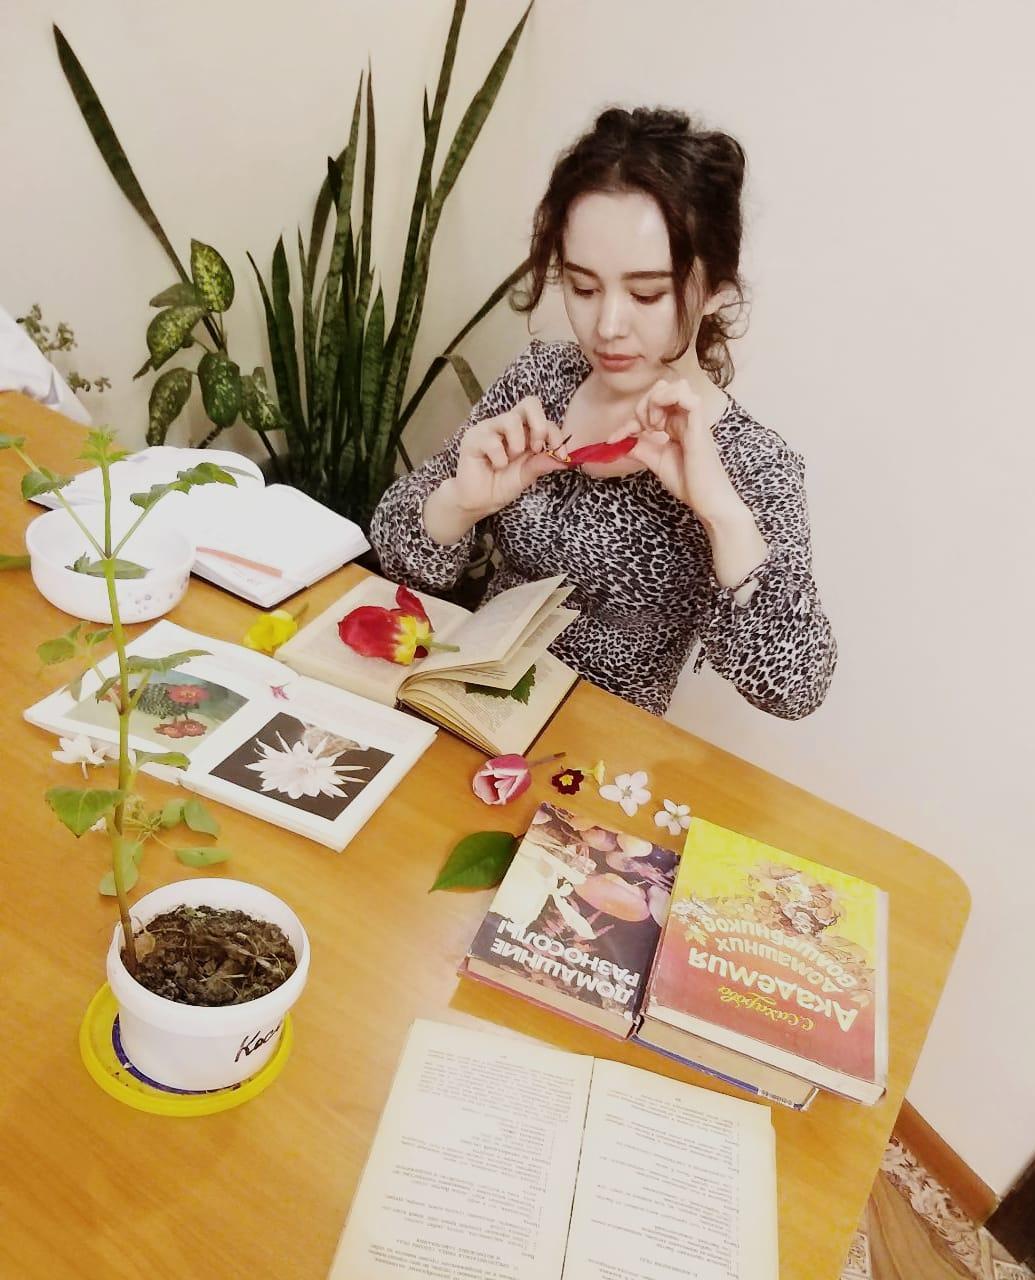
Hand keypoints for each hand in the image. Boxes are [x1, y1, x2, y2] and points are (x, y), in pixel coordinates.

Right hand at [452, 397, 567, 516]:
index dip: (556, 435)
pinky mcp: (473, 438)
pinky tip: (494, 466)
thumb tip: (566, 460)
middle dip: (540, 426)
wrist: (478, 502)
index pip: (545, 419)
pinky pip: (492, 441)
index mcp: (523, 431)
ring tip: (510, 460)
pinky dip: (499, 459)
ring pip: (511, 419)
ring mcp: (489, 428)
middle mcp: (506, 424)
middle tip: (536, 449)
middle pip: (530, 403)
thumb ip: (542, 464)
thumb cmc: (501, 485)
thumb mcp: (527, 475)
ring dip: (517, 444)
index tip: (561, 456)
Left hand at [611, 379, 740, 520]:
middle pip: (662, 388)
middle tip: (642, 430)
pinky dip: (667, 404)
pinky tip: (660, 426)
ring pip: (676, 386)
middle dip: (644, 405)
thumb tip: (618, 441)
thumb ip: (639, 447)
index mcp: (677, 424)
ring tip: (653, 426)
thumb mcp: (655, 460)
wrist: (706, 499)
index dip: (629, 420)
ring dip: (657, 402)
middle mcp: (686, 418)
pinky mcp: (699, 425)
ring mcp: (694, 420)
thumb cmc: (688, 482)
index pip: (651, 406)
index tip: (614, 439)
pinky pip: (687, 396)